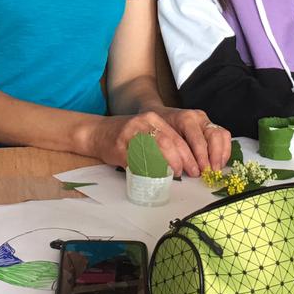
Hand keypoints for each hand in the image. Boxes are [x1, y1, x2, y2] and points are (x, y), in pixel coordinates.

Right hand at [85, 108, 225, 177]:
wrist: (98, 133)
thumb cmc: (126, 135)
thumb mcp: (147, 132)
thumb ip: (163, 142)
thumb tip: (185, 162)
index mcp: (153, 118)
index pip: (175, 136)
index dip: (188, 154)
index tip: (195, 167)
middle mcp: (142, 123)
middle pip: (167, 142)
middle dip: (181, 160)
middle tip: (188, 172)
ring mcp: (130, 134)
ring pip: (153, 151)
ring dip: (166, 166)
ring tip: (173, 174)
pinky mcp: (119, 147)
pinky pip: (137, 161)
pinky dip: (147, 170)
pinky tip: (153, 175)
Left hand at [150, 107, 231, 173]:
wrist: (158, 115)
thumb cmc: (158, 128)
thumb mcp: (161, 138)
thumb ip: (173, 152)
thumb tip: (183, 170)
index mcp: (185, 118)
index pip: (198, 140)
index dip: (201, 158)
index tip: (201, 172)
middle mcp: (198, 117)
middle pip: (214, 136)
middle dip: (215, 157)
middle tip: (211, 173)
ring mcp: (206, 120)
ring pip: (222, 135)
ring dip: (221, 155)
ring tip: (216, 169)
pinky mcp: (211, 125)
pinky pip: (224, 137)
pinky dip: (224, 151)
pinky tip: (218, 163)